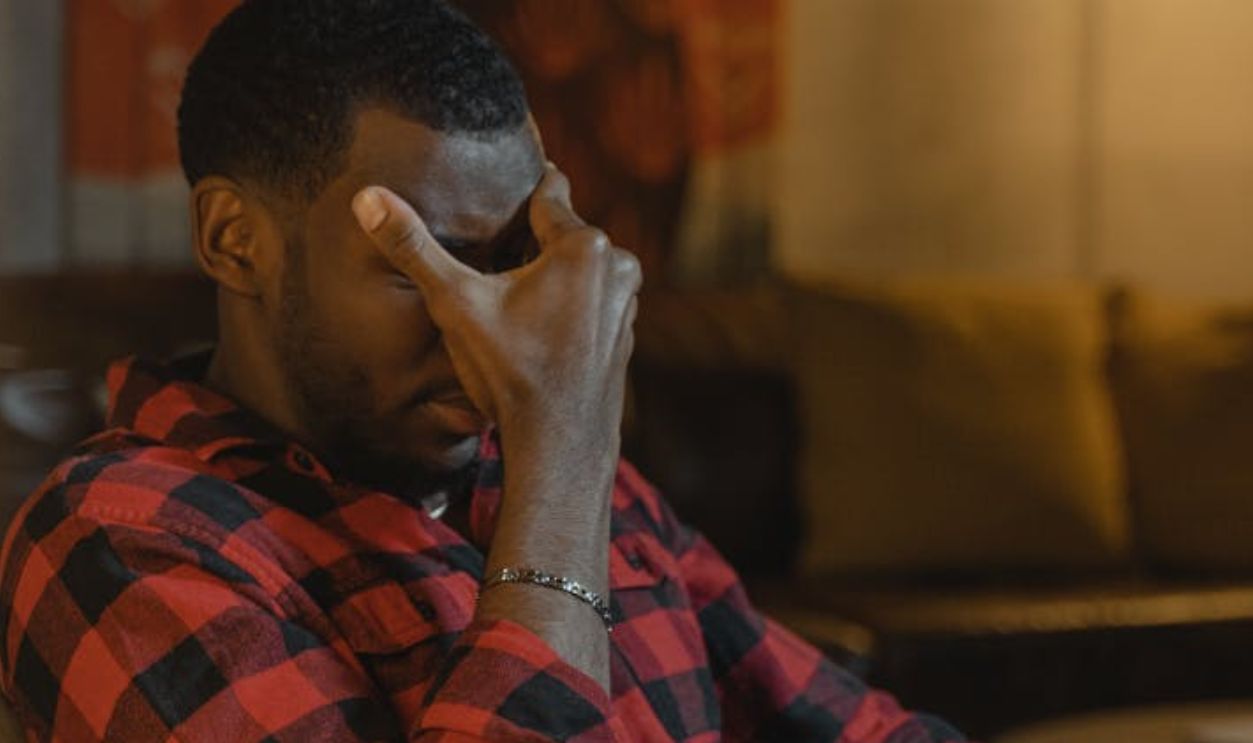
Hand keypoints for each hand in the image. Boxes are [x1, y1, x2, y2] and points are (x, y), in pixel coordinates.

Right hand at [351, 165, 641, 451]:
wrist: (559, 447)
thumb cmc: (510, 372)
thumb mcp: (455, 303)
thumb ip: (414, 247)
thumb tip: (367, 197)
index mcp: (582, 245)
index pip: (547, 192)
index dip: (518, 193)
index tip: (501, 186)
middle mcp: (617, 265)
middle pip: (563, 233)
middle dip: (531, 240)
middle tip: (495, 253)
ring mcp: (627, 302)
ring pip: (580, 268)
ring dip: (552, 274)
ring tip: (512, 294)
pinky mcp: (625, 334)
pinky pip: (592, 301)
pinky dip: (569, 305)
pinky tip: (537, 330)